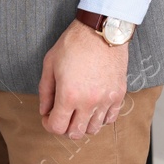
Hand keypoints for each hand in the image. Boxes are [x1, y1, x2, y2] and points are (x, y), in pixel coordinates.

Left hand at [37, 20, 128, 138]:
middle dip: (64, 127)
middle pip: (76, 133)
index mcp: (69, 95)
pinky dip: (100, 118)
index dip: (48, 124)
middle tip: (61, 115)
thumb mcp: (50, 63)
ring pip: (94, 129)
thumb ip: (45, 91)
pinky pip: (110, 119)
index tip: (48, 116)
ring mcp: (106, 100)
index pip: (57, 127)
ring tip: (78, 111)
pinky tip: (93, 107)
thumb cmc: (74, 43)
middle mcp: (89, 102)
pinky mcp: (119, 94)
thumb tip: (44, 110)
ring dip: (82, 124)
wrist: (101, 30)